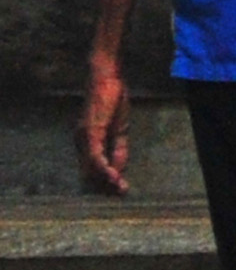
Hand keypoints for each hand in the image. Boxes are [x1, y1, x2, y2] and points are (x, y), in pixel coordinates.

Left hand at [78, 51, 128, 194]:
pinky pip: (96, 156)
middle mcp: (80, 141)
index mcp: (86, 140)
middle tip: (122, 192)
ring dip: (106, 181)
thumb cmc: (112, 99)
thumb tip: (119, 169)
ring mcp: (83, 137)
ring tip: (121, 189)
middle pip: (89, 172)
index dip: (105, 181)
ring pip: (91, 167)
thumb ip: (118, 149)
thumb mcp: (119, 129)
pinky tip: (115, 176)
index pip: (92, 168)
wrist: (106, 77)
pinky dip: (105, 169)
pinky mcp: (90, 132)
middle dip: (105, 185)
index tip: (121, 189)